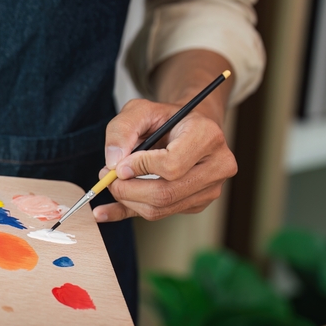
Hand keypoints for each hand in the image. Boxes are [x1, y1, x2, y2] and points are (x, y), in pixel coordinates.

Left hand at [92, 98, 237, 221]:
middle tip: (108, 178)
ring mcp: (210, 188)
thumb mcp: (139, 110)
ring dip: (127, 200)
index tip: (120, 165)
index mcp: (208, 136)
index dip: (140, 167)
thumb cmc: (164, 118)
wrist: (184, 129)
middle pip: (166, 193)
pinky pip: (159, 214)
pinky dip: (129, 211)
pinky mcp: (197, 204)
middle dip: (128, 190)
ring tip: (113, 184)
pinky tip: (108, 210)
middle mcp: (217, 165)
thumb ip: (122, 130)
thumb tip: (114, 163)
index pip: (172, 165)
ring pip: (161, 208)